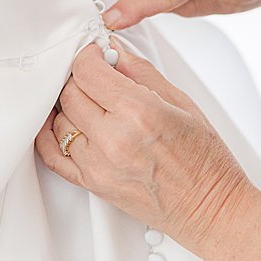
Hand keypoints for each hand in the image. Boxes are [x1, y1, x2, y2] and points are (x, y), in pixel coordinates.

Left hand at [36, 43, 250, 253]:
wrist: (209, 208)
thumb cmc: (205, 160)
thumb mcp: (182, 103)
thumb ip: (142, 73)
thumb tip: (116, 52)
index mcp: (140, 113)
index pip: (89, 72)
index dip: (89, 55)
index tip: (97, 54)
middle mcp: (115, 139)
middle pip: (70, 94)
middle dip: (80, 78)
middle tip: (97, 76)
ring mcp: (99, 165)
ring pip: (59, 121)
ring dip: (69, 105)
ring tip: (90, 101)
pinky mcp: (92, 184)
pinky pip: (52, 155)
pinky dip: (50, 135)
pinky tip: (62, 124)